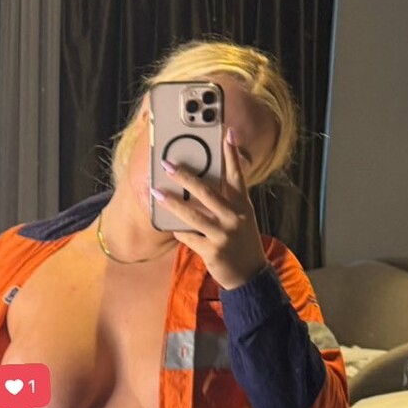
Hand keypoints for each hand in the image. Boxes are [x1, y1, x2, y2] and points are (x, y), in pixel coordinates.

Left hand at [152, 129, 269, 290]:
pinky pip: (188, 237)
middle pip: (207, 192)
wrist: (249, 275)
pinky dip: (178, 230)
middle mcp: (235, 217)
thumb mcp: (241, 218)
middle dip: (186, 176)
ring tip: (157, 192)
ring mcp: (224, 234)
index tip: (227, 133)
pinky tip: (169, 225)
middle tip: (168, 164)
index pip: (237, 175)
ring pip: (193, 215)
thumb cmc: (241, 241)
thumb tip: (198, 184)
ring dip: (173, 203)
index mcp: (243, 205)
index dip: (232, 154)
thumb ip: (226, 201)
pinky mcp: (212, 251)